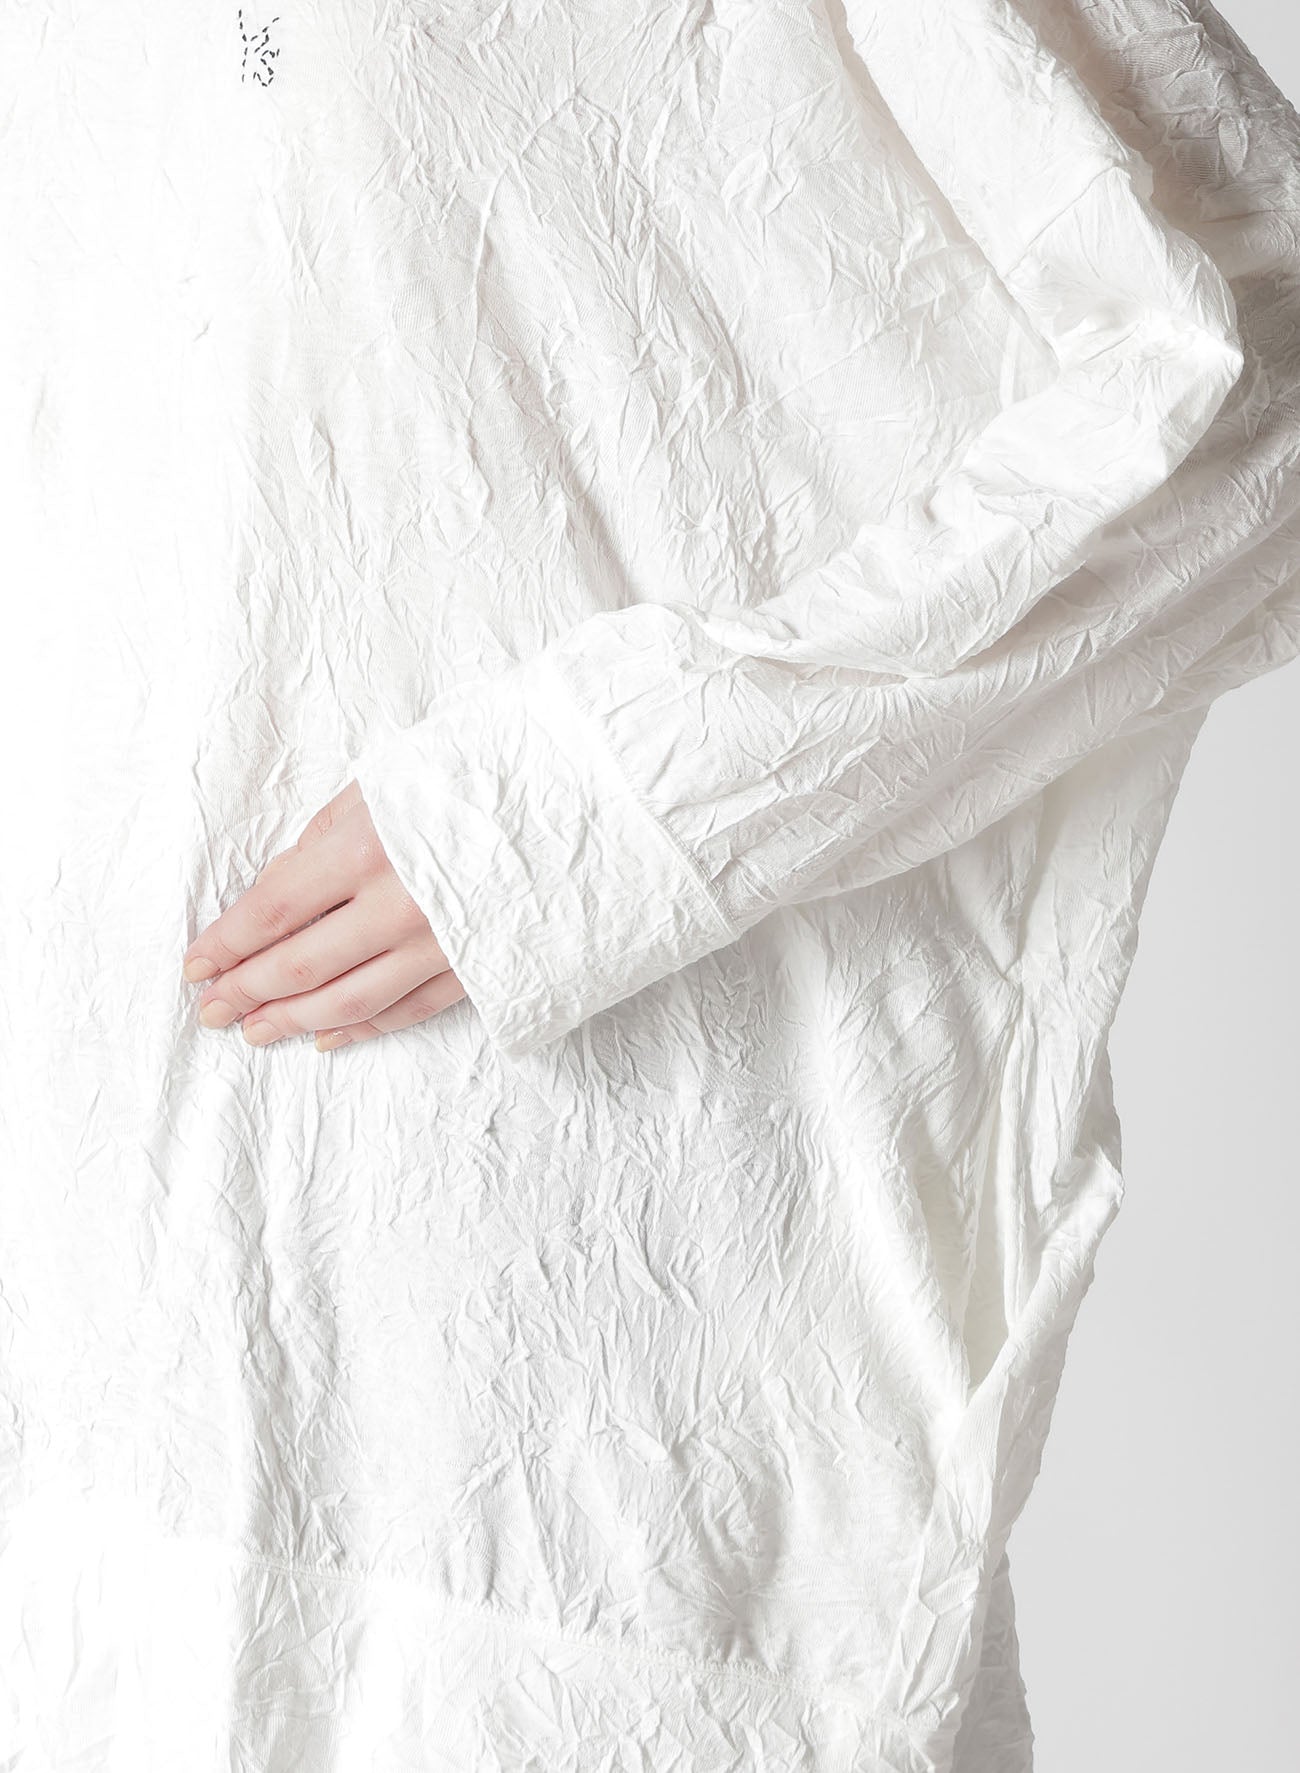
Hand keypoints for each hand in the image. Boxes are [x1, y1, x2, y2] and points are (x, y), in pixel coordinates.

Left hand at [181, 779, 464, 1050]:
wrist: (578, 801)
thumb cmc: (477, 778)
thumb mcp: (389, 784)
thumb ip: (326, 839)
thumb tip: (277, 896)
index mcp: (369, 848)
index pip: (274, 910)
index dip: (227, 942)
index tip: (196, 962)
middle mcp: (402, 906)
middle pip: (302, 965)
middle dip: (246, 990)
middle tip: (210, 1008)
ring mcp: (442, 945)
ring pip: (351, 1000)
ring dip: (293, 1021)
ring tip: (254, 1029)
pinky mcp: (476, 968)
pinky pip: (409, 1011)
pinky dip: (363, 1028)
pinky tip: (326, 1037)